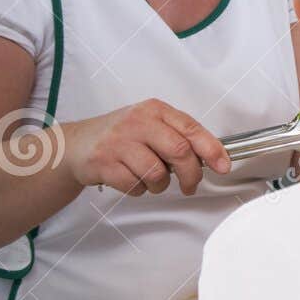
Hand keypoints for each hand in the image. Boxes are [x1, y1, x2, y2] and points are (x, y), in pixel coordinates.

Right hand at [63, 99, 229, 196]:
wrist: (76, 144)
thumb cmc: (121, 136)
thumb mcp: (151, 125)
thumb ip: (179, 136)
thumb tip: (213, 157)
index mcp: (155, 110)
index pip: (191, 129)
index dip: (212, 150)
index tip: (223, 166)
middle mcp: (137, 122)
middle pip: (179, 151)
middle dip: (190, 174)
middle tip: (190, 185)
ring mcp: (118, 142)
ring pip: (157, 173)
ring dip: (160, 184)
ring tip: (151, 179)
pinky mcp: (102, 162)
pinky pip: (134, 185)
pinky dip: (139, 189)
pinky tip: (132, 179)